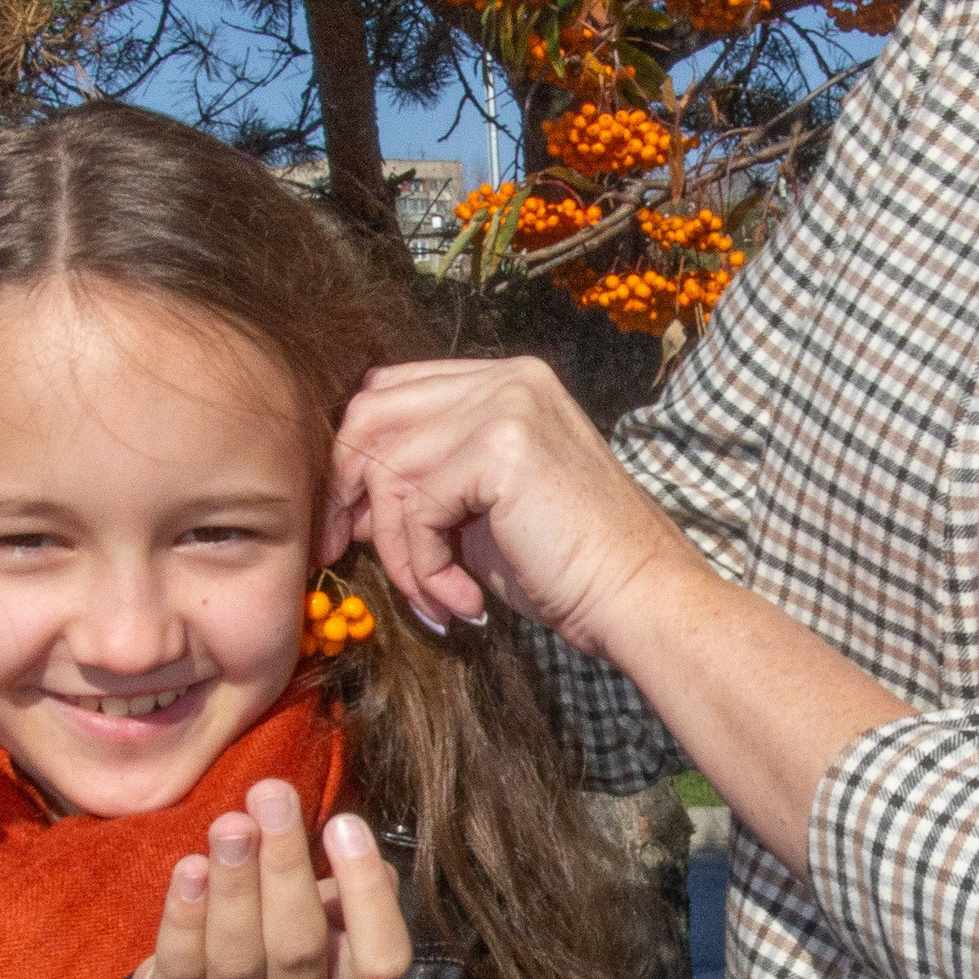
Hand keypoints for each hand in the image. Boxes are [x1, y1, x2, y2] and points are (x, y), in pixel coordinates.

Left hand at [130, 788, 411, 978]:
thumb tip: (348, 836)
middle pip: (298, 948)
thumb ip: (345, 884)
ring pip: (238, 958)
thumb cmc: (276, 940)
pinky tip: (190, 868)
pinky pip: (183, 967)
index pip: (380, 961)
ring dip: (235, 884)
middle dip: (285, 866)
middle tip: (272, 796)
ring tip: (230, 825)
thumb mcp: (324, 921)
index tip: (343, 822)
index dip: (366, 895)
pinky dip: (186, 916)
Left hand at [326, 358, 689, 662]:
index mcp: (507, 381)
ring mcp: (506, 405)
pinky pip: (416, 509)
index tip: (346, 521)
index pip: (390, 391)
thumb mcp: (483, 511)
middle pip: (372, 414)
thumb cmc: (569, 567)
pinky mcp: (500, 448)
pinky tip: (461, 600)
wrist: (639, 598)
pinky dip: (424, 567)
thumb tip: (350, 499)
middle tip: (339, 549)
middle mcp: (507, 379)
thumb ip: (424, 484)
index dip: (353, 454)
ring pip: (388, 471)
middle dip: (345, 488)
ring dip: (397, 551)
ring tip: (433, 597)